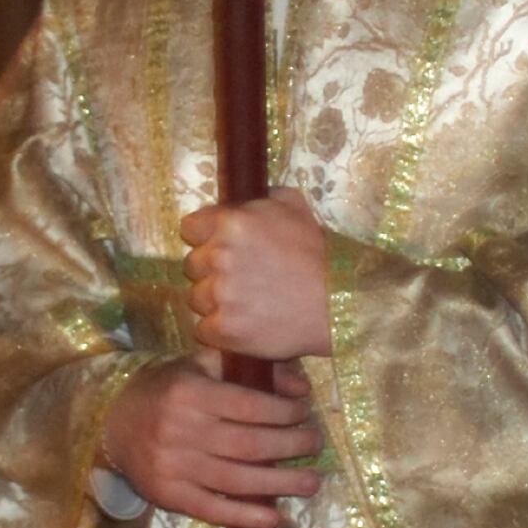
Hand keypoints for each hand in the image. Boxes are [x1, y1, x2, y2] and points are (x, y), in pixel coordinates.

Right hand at [104, 359, 321, 527]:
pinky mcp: (168, 496)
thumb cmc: (165, 389)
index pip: (249, 406)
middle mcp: (181, 431)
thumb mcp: (200, 366)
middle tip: (316, 444)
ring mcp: (173, 467)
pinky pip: (212, 509)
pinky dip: (245, 515)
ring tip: (311, 483)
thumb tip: (301, 386)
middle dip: (291, 446)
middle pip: (249, 445)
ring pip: (236, 480)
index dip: (285, 412)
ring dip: (280, 484)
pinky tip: (274, 517)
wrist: (110, 421)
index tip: (306, 413)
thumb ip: (250, 372)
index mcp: (190, 394)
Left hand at [186, 194, 335, 362]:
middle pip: (192, 265)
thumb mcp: (296, 207)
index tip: (219, 248)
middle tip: (240, 279)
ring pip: (196, 298)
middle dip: (211, 271)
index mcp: (231, 223)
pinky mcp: (224, 328)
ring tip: (246, 304)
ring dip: (215, 302)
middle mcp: (219, 256)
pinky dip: (220, 329)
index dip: (204, 238)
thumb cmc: (319, 254)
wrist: (338, 303)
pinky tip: (245, 324)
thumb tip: (244, 199)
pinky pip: (204, 329)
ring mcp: (220, 295)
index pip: (190, 229)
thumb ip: (262, 198)